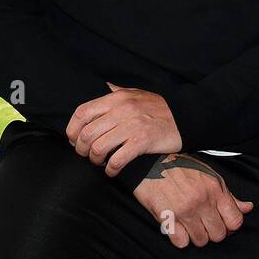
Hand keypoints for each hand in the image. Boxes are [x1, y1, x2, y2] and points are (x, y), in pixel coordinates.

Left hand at [65, 83, 182, 178]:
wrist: (185, 118)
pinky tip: (112, 171)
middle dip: (82, 149)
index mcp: (117, 98)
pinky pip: (117, 160)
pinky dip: (110, 169)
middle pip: (87, 133)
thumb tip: (103, 87)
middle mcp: (122, 110)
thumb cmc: (158, 108)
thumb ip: (117, 92)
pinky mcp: (142, 142)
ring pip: (98, 147)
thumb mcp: (136, 94)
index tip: (74, 139)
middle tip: (87, 154)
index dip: (72, 129)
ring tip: (100, 162)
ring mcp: (132, 126)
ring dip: (95, 160)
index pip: (82, 112)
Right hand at [132, 153, 254, 247]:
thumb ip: (229, 195)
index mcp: (215, 189)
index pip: (235, 220)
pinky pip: (181, 243)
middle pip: (219, 234)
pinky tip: (178, 227)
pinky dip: (180, 238)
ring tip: (190, 224)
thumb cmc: (180, 166)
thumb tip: (248, 208)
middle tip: (205, 223)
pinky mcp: (167, 218)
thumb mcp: (210, 175)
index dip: (231, 225)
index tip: (223, 222)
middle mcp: (202, 201)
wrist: (150, 161)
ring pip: (201, 241)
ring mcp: (185, 210)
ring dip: (197, 236)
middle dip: (213, 231)